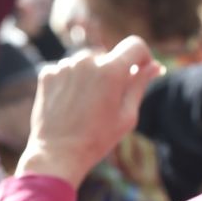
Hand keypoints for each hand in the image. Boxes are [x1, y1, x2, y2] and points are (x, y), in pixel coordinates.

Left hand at [17, 39, 161, 184]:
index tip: (141, 69)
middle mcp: (87, 61)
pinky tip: (69, 104)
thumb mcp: (127, 115)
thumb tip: (154, 66)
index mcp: (111, 70)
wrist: (56, 154)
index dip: (143, 56)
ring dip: (90, 77)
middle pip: (108, 57)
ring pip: (86, 63)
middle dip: (113, 73)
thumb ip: (140, 85)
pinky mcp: (47, 74)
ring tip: (86, 105)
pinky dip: (71, 82)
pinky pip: (66, 70)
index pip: (135, 45)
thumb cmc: (97, 139)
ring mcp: (64, 66)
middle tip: (107, 101)